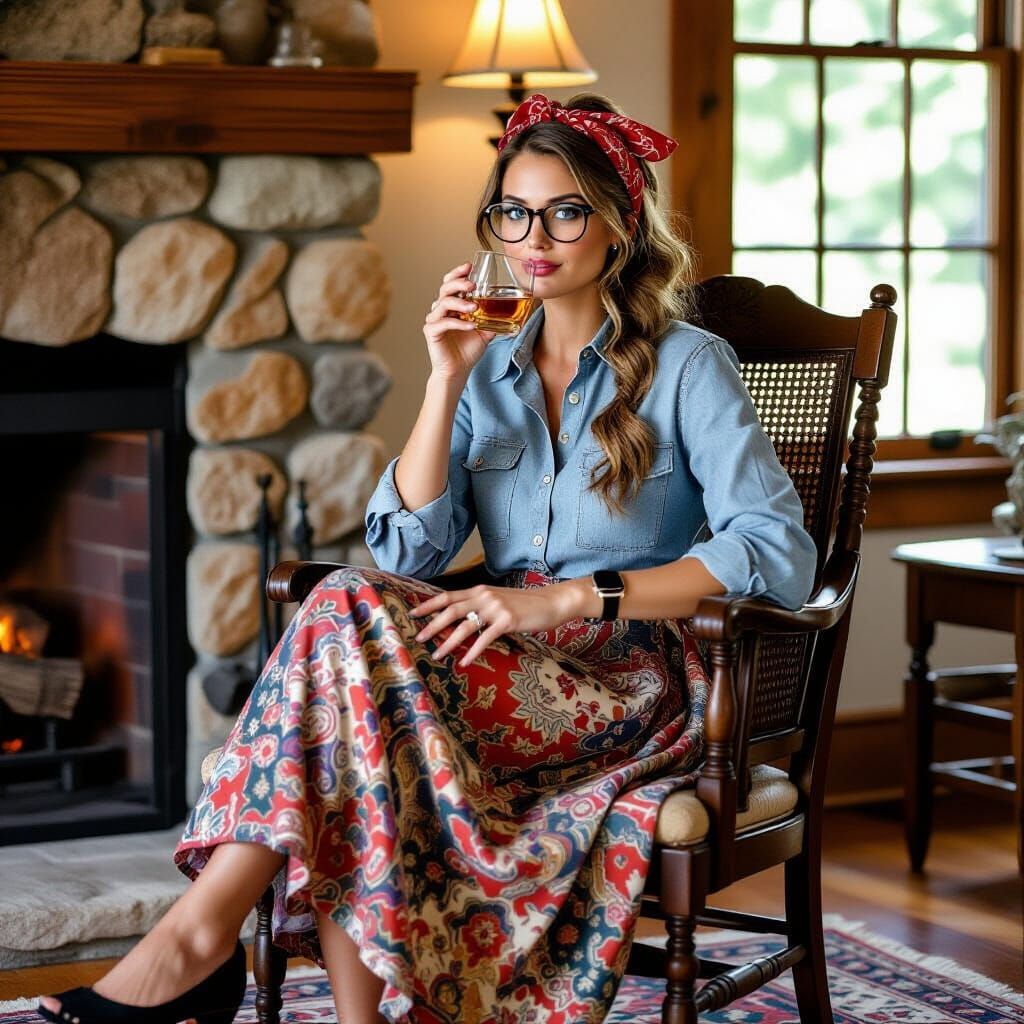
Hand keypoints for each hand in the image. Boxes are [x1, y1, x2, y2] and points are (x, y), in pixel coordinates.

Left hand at [409, 582, 584, 666]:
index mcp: (480, 590)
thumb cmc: (526, 604)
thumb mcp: (500, 600)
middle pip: (451, 609)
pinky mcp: (508, 620)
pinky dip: (473, 651)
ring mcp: (496, 607)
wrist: (553, 601)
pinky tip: (465, 662)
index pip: (448, 596)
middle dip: (432, 624)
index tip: (413, 612)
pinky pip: (485, 638)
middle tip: (418, 637)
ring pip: (465, 625)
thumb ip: (481, 606)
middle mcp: (485, 596)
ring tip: (437, 654)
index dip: (429, 604)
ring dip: (448, 641)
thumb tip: (463, 620)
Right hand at [423, 262, 495, 381]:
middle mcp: (441, 310)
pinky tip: (470, 325)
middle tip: (472, 285)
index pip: (451, 283)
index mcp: (452, 306)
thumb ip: (493, 319)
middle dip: (458, 283)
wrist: (458, 371)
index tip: (469, 266)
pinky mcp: (431, 332)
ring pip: (443, 303)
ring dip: (460, 303)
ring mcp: (435, 320)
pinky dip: (457, 323)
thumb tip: (512, 311)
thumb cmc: (467, 351)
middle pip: (445, 288)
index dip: (458, 273)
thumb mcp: (485, 332)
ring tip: (474, 307)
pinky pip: (443, 323)